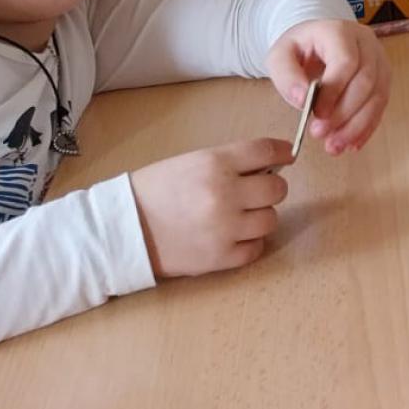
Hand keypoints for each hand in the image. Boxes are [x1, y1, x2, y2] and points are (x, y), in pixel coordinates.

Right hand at [129, 137, 293, 277]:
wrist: (123, 229)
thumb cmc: (155, 190)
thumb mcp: (192, 161)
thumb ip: (230, 162)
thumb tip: (270, 164)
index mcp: (216, 163)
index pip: (267, 150)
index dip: (282, 152)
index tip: (285, 156)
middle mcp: (225, 194)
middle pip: (277, 189)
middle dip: (270, 188)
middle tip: (255, 191)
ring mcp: (225, 228)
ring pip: (270, 219)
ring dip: (259, 216)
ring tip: (239, 216)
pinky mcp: (220, 258)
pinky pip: (256, 248)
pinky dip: (249, 242)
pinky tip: (233, 236)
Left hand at [267, 18, 391, 154]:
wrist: (316, 41)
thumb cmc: (298, 49)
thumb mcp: (280, 56)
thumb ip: (286, 76)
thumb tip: (302, 100)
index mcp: (339, 32)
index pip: (346, 61)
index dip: (334, 91)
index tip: (316, 114)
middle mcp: (366, 43)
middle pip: (366, 81)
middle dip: (344, 113)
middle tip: (319, 135)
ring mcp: (379, 60)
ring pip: (378, 95)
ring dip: (357, 126)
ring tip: (334, 147)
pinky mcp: (383, 78)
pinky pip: (381, 105)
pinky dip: (367, 127)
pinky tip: (351, 144)